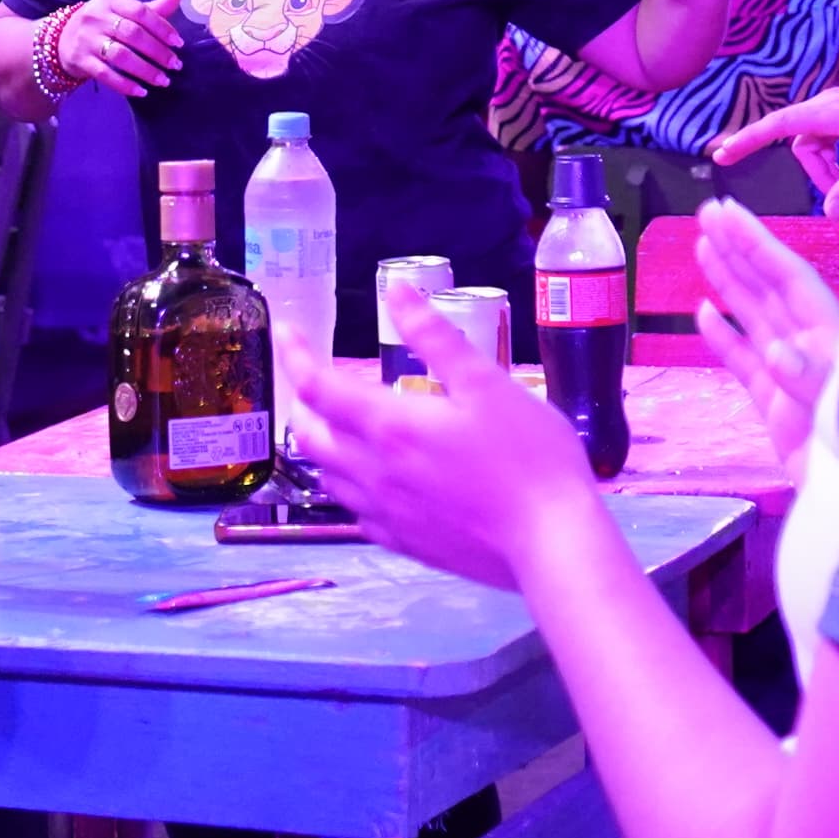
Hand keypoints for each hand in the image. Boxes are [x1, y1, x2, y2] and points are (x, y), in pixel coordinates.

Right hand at [49, 0, 189, 95]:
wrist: (61, 40)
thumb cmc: (102, 23)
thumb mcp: (122, 10)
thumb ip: (151, 7)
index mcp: (109, 0)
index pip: (139, 11)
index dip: (162, 27)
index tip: (179, 43)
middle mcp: (96, 17)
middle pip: (132, 34)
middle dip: (157, 51)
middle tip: (175, 65)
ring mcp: (86, 39)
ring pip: (120, 56)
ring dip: (145, 70)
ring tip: (163, 80)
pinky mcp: (80, 60)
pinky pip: (105, 74)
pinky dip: (125, 84)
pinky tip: (141, 91)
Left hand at [281, 326, 606, 593]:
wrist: (552, 546)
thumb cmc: (528, 457)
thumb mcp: (488, 384)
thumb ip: (436, 337)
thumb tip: (396, 291)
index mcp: (389, 427)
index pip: (318, 387)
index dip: (295, 355)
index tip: (286, 329)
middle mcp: (373, 473)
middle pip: (309, 436)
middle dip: (299, 403)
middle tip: (308, 378)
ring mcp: (386, 515)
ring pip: (329, 477)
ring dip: (321, 444)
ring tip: (335, 424)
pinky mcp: (405, 545)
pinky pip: (357, 511)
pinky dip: (350, 485)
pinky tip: (373, 480)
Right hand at [689, 200, 838, 469]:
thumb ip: (809, 381)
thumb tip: (774, 351)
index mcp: (828, 340)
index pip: (789, 279)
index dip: (757, 244)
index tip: (727, 213)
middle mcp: (809, 349)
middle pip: (769, 288)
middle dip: (739, 249)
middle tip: (707, 211)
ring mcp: (789, 377)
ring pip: (754, 317)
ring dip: (728, 281)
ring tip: (701, 246)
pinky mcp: (774, 408)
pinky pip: (741, 363)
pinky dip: (722, 337)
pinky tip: (703, 312)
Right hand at [711, 77, 838, 215]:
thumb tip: (830, 212)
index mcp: (832, 111)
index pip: (779, 125)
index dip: (748, 141)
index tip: (722, 155)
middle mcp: (830, 103)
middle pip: (802, 145)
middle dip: (818, 174)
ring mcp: (838, 106)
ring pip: (815, 144)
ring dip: (829, 168)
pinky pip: (828, 138)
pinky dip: (838, 158)